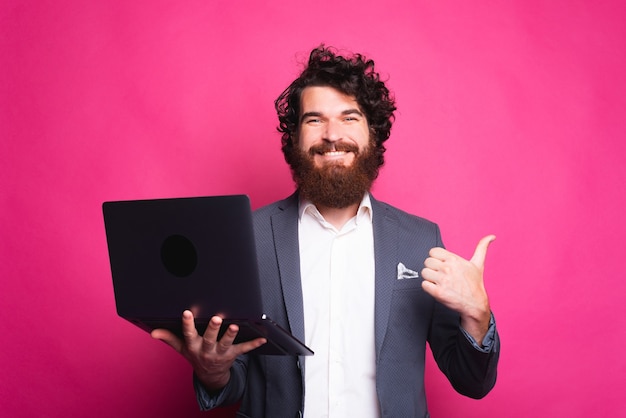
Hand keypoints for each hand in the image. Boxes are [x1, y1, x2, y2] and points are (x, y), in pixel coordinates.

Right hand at [151, 310, 265, 390]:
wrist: (209, 375)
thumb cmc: (195, 355)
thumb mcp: (181, 348)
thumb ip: (169, 338)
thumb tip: (153, 332)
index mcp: (193, 346)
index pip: (188, 334)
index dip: (187, 324)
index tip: (186, 312)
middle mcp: (206, 350)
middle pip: (209, 338)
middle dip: (212, 328)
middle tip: (215, 318)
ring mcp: (220, 353)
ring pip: (225, 343)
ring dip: (230, 335)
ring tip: (234, 326)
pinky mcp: (232, 355)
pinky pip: (243, 350)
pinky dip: (253, 344)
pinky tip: (262, 338)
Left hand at [421, 235, 495, 343]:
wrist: (475, 304)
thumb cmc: (475, 284)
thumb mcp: (478, 264)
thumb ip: (482, 248)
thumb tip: (491, 237)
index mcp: (454, 260)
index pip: (433, 251)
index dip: (436, 258)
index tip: (442, 264)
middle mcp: (448, 268)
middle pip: (427, 262)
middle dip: (433, 269)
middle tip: (441, 275)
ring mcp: (442, 280)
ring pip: (424, 273)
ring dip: (430, 278)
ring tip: (440, 282)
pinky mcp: (438, 292)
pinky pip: (424, 285)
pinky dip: (428, 288)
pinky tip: (438, 289)